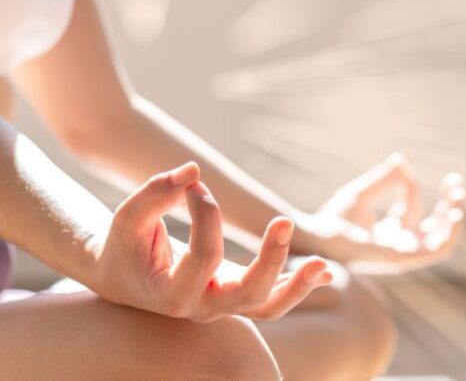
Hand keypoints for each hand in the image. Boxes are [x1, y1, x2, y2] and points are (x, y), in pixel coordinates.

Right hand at [93, 162, 331, 321]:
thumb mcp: (128, 218)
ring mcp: (223, 307)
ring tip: (322, 264)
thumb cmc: (126, 246)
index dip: (206, 215)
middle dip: (271, 260)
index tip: (193, 184)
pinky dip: (297, 287)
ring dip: (298, 287)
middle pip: (248, 295)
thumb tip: (193, 171)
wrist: (126, 277)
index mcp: (171, 296)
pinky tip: (325, 273)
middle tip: (284, 221)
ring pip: (269, 307)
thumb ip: (155, 194)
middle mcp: (202, 308)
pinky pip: (272, 300)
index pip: (204, 256)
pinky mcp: (236, 296)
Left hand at [299, 153, 464, 273]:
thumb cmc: (332, 219)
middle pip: (433, 229)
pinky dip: (450, 232)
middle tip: (456, 184)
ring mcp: (402, 254)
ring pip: (440, 241)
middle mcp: (397, 245)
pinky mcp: (403, 258)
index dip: (411, 187)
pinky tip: (454, 212)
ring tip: (458, 195)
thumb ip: (383, 180)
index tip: (402, 169)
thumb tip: (401, 160)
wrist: (318, 236)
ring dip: (454, 219)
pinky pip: (436, 250)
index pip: (410, 209)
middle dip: (448, 206)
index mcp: (387, 233)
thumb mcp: (361, 193)